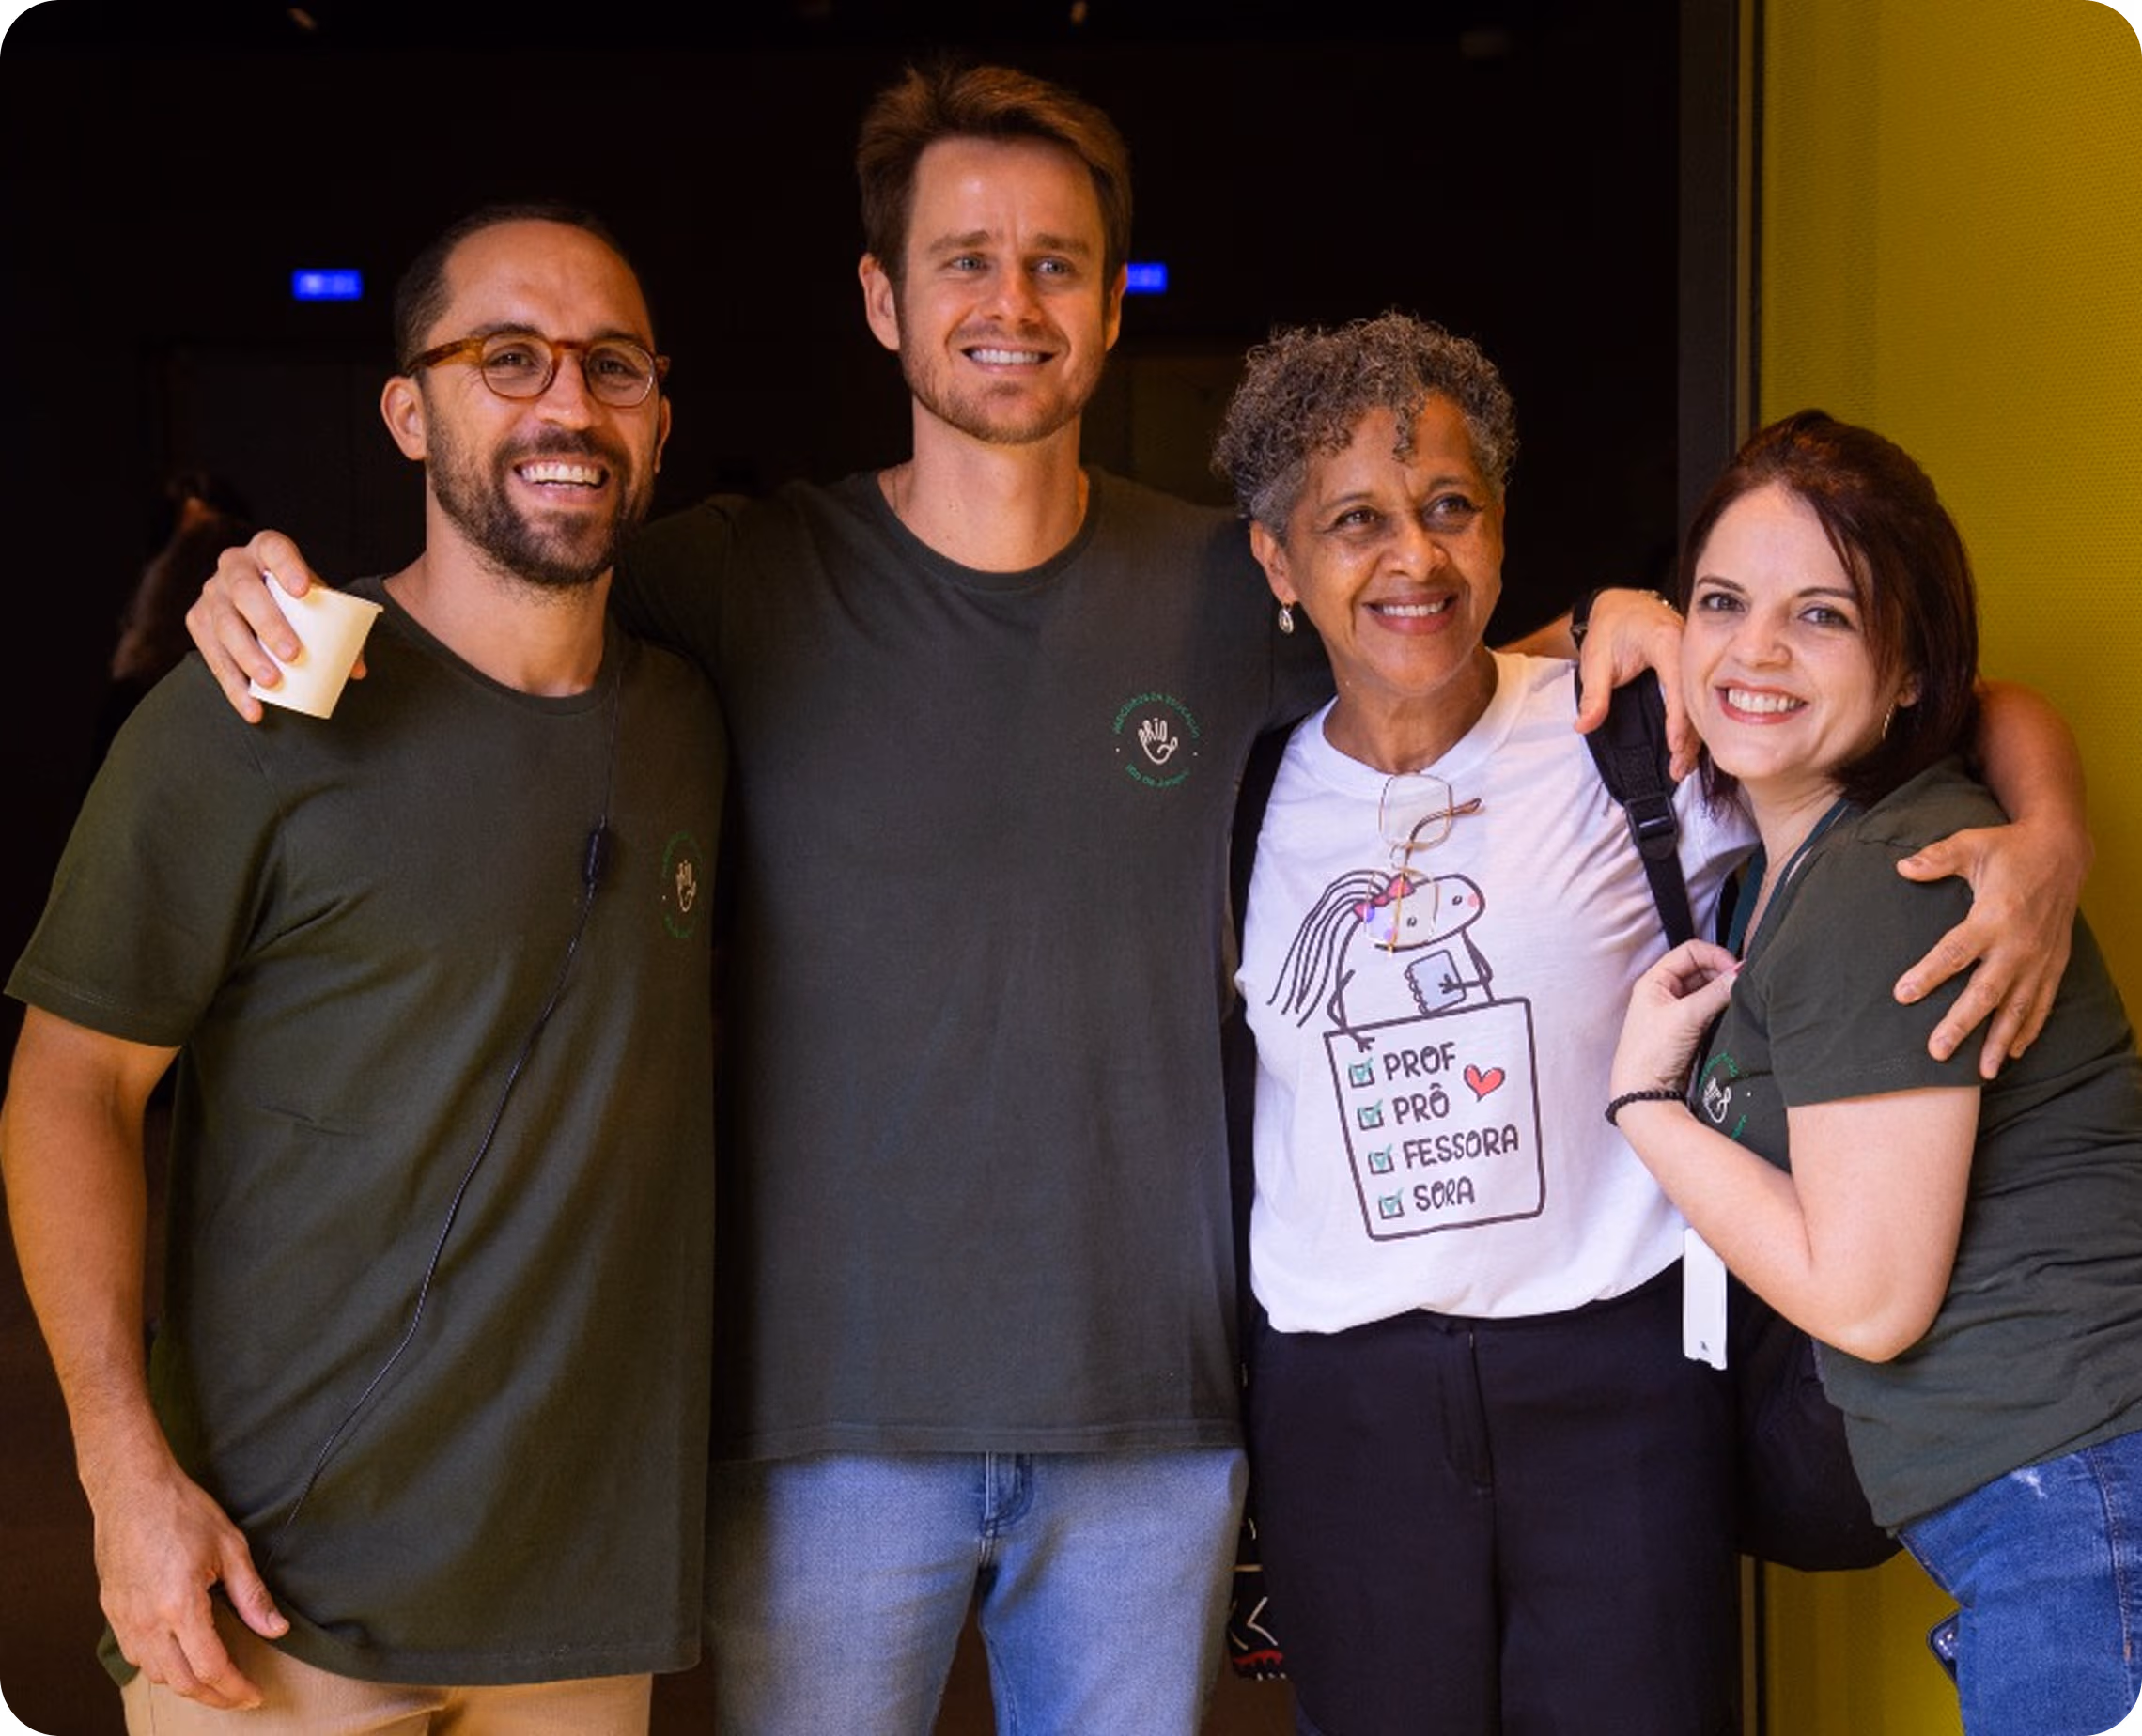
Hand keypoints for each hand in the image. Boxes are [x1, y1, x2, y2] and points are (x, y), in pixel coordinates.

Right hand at [90, 1456, 287, 1708]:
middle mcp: (146, 1621)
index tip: (254, 1694)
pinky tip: (178, 1658)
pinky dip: (159, 1667)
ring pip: (155, 1674)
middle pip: (180, 1681)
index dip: (234, 1688)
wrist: (131, 1489)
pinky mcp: (111, 1611)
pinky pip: (134, 1655)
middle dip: (213, 1696)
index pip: (210, 1668)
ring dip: (185, 1684)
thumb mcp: (230, 1547)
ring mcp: (124, 1619)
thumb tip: (276, 1629)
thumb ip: (252, 1595)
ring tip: (214, 1680)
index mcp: (179, 1607)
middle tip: (238, 1697)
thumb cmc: (183, 1510)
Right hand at [183, 530, 356, 723]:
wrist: (262, 603)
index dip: (287, 566)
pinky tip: (251, 707)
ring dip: (247, 658)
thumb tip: (356, 670)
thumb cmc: (301, 602)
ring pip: (224, 625)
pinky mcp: (198, 621)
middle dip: (268, 624)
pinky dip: (233, 685)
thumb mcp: (322, 604)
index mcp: (267, 549)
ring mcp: (212, 593)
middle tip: (293, 654)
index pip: (276, 549)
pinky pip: (212, 655)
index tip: (304, 591)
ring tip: (272, 683)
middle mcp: (233, 566)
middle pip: (245, 591)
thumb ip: (346, 632)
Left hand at [1571, 589, 1696, 778]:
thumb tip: (1583, 726)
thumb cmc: (1611, 627)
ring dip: (1694, 738)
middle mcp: (1689, 648)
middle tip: (1677, 770)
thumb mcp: (1596, 659)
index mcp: (1667, 641)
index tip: (1673, 746)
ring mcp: (1695, 659)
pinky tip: (1688, 750)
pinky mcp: (1693, 669)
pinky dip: (1693, 726)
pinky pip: (1698, 699)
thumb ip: (1593, 694)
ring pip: (1701, 704)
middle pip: (1697, 700)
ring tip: (1682, 768)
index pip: (1679, 685)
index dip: (1678, 719)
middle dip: (1689, 738)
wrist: (1623, 605)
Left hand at [1611, 939, 1739, 1101]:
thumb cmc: (1651, 1053)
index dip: (1714, 955)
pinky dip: (1722, 1006)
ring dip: (1723, 990)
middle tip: (1742, 985)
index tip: (1735, 970)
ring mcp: (1675, 1010)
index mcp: (1654, 980)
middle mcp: (1664, 991)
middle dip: (1722, 972)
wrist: (1644, 1094)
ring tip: (1740, 998)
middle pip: (1700, 968)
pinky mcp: (1687, 1028)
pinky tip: (1733, 1012)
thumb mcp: (1686, 1017)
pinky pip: (1709, 1007)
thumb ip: (1715, 993)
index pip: (1690, 951)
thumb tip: (1741, 973)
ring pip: (1706, 988)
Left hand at [1893, 816, 2084, 1077]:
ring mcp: (2040, 958)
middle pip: (1986, 992)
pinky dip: (2030, 1030)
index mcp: (1994, 916)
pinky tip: (2013, 1052)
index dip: (1928, 974)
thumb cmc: (2009, 849)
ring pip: (2018, 1008)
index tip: (1901, 995)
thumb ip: (1937, 858)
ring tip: (1982, 1072)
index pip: (1955, 951)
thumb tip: (1902, 867)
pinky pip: (2043, 1003)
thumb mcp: (1971, 844)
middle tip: (1937, 1051)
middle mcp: (2018, 944)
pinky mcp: (2055, 963)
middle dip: (1962, 1024)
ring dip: (1999, 1041)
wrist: (2063, 851)